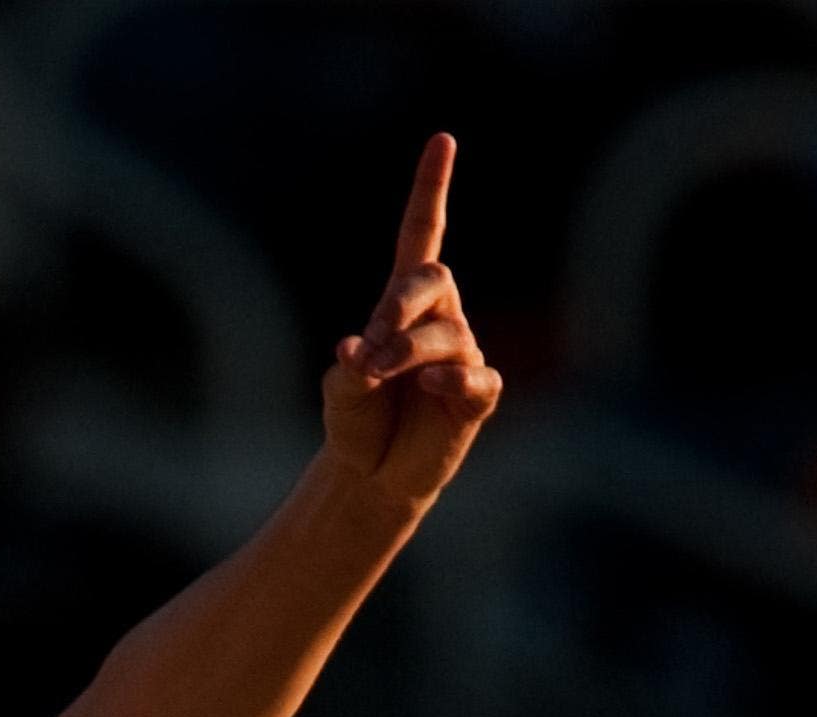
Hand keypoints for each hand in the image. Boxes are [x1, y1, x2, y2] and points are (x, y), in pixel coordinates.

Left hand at [321, 134, 501, 513]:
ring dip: (406, 350)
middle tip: (370, 340)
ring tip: (377, 374)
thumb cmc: (357, 421)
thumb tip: (356, 347)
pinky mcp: (476, 394)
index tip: (443, 140)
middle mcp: (440, 318)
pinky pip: (475, 375)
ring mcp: (462, 354)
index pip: (422, 234)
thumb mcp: (340, 393)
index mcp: (403, 303)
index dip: (432, 189)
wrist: (371, 476)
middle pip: (432, 280)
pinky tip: (430, 382)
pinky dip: (452, 376)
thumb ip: (347, 370)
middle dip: (400, 302)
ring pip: (445, 334)